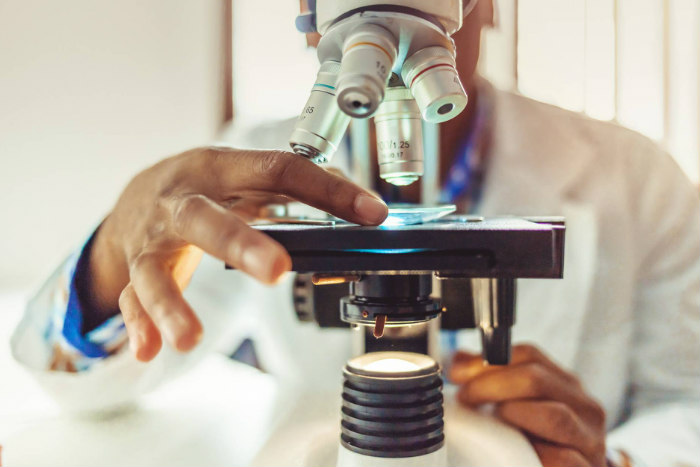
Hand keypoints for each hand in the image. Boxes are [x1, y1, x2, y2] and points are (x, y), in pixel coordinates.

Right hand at [86, 147, 387, 360]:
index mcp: (219, 168)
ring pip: (155, 269)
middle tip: (277, 270)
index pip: (277, 170)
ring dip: (172, 304)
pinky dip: (140, 324)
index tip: (371, 213)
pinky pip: (132, 297)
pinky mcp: (134, 268)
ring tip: (190, 339)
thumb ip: (296, 189)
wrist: (135, 195)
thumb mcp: (245, 173)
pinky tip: (148, 351)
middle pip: (206, 219)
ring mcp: (153, 238)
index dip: (326, 191)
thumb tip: (361, 204)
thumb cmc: (204, 185)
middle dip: (241, 244)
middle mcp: (181, 200)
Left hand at [450, 344, 606, 466]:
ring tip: (492, 423)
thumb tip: (457, 362)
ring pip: (554, 416)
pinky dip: (534, 453)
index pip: (529, 355)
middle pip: (537, 379)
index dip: (488, 361)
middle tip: (465, 398)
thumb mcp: (522, 409)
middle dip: (490, 385)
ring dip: (513, 415)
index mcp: (567, 386)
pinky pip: (562, 458)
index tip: (458, 374)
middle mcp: (585, 408)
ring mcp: (590, 441)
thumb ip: (492, 383)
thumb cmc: (543, 445)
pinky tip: (514, 453)